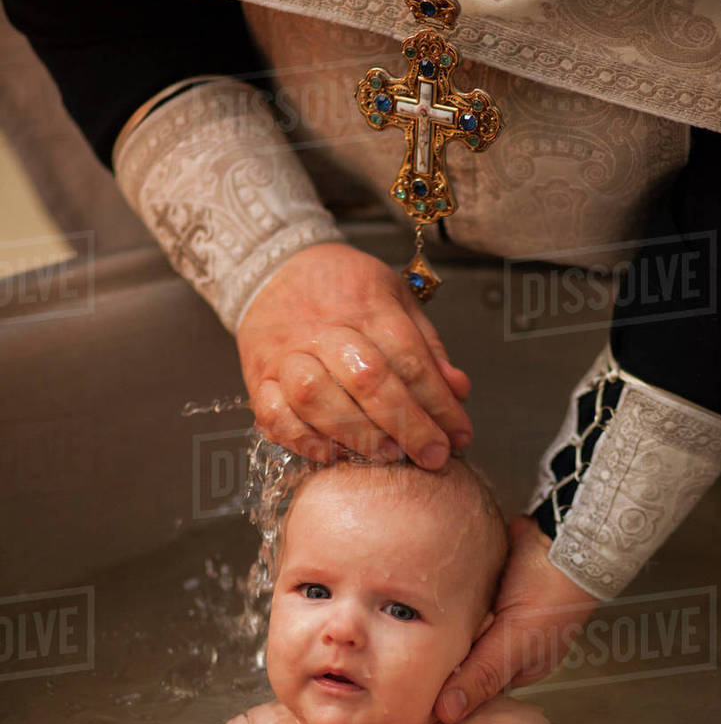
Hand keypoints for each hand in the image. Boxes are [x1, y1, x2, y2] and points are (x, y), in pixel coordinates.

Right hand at [237, 243, 472, 467]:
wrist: (271, 268)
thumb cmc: (343, 291)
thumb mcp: (395, 299)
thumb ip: (427, 346)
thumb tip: (459, 390)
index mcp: (366, 305)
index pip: (409, 357)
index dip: (439, 402)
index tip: (460, 434)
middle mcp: (323, 329)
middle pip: (367, 377)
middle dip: (407, 424)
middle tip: (432, 455)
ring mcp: (286, 355)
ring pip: (316, 397)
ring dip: (356, 433)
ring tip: (388, 454)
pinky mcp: (257, 378)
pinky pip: (274, 415)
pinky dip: (304, 439)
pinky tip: (333, 454)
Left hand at [435, 516, 599, 722]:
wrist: (561, 535)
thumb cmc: (553, 590)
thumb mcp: (516, 640)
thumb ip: (482, 675)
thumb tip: (447, 714)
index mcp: (520, 667)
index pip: (474, 687)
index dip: (446, 687)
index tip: (416, 687)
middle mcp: (507, 643)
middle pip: (462, 658)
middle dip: (442, 652)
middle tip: (416, 649)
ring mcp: (496, 614)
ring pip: (458, 631)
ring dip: (443, 624)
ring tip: (421, 619)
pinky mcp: (485, 589)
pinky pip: (459, 603)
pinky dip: (449, 600)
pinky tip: (434, 596)